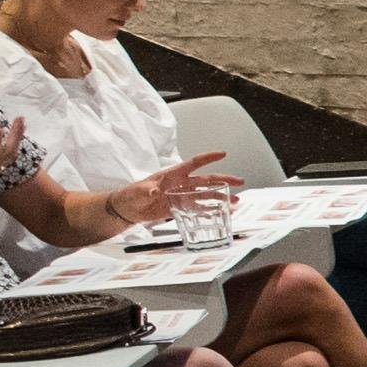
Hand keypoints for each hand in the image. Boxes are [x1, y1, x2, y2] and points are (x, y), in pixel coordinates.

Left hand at [106, 151, 235, 227]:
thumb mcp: (137, 191)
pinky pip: (199, 208)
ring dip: (221, 197)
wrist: (127, 209)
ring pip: (206, 194)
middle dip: (224, 180)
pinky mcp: (180, 207)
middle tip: (239, 181)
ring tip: (236, 200)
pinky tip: (221, 212)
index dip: (208, 158)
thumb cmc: (130, 195)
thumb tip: (155, 191)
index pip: (193, 163)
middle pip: (207, 180)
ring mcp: (182, 196)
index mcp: (172, 175)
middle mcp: (181, 184)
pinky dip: (210, 210)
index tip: (222, 154)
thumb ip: (147, 191)